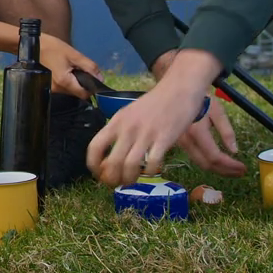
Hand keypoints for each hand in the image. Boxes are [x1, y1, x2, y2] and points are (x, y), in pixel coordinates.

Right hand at [38, 35, 100, 97]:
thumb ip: (89, 67)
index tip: (92, 79)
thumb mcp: (74, 54)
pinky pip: (62, 87)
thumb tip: (101, 79)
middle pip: (76, 93)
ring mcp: (51, 89)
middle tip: (80, 69)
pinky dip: (66, 81)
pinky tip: (64, 70)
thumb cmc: (53, 48)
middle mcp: (58, 89)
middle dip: (82, 83)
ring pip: (70, 90)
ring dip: (74, 82)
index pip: (84, 94)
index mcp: (65, 82)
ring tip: (71, 68)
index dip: (91, 88)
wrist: (31, 45)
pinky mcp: (48, 86)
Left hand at [85, 48, 229, 184]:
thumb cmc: (155, 103)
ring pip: (129, 166)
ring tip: (132, 181)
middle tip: (117, 184)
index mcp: (116, 122)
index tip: (98, 174)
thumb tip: (110, 156)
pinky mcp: (163, 138)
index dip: (93, 165)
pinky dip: (150, 172)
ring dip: (129, 179)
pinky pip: (152, 164)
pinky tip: (152, 170)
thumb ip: (119, 131)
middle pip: (111, 163)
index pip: (94, 147)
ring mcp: (145, 134)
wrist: (178, 89)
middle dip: (112, 179)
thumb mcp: (129, 113)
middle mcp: (127, 128)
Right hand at [150, 48, 244, 177]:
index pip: (214, 156)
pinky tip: (219, 162)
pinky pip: (194, 157)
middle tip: (240, 172)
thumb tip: (234, 151)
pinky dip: (208, 162)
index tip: (243, 168)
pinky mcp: (178, 142)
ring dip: (218, 169)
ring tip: (233, 169)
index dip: (230, 166)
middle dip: (225, 171)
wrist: (180, 89)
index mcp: (196, 131)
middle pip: (206, 164)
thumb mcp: (218, 111)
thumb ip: (226, 131)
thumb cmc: (202, 98)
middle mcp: (186, 140)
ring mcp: (180, 142)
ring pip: (199, 163)